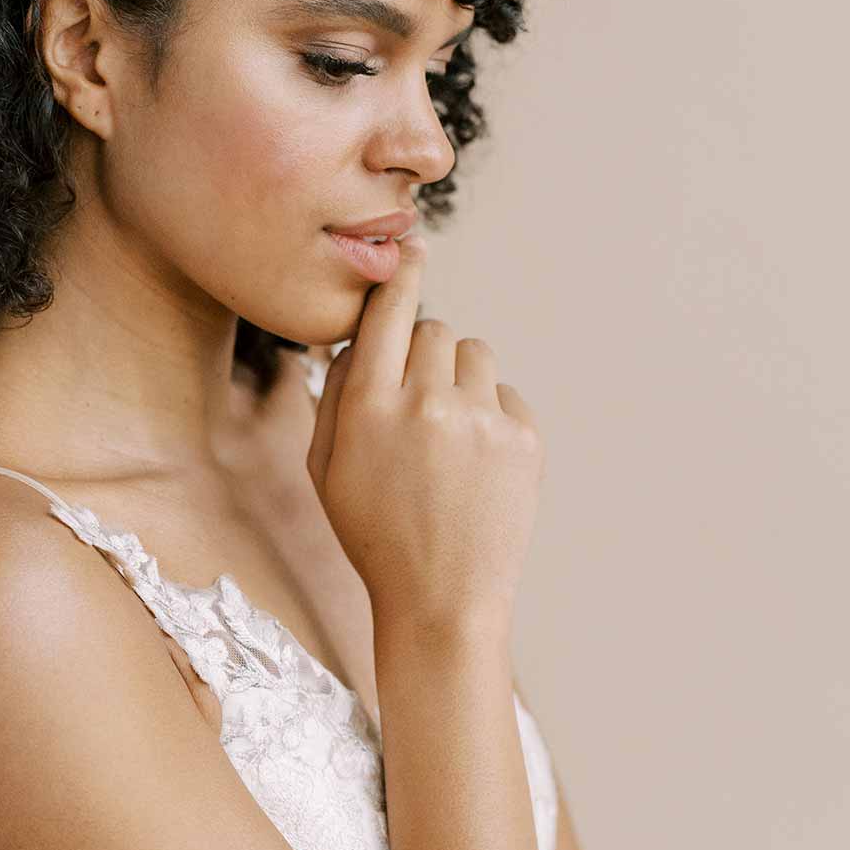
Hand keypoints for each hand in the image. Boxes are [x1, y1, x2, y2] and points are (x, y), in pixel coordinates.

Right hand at [308, 234, 543, 637]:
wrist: (443, 601)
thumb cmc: (374, 534)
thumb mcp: (326, 469)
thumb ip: (336, 396)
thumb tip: (359, 339)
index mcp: (368, 409)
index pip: (388, 313)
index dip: (402, 276)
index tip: (412, 249)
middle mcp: (425, 405)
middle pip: (433, 330)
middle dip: (423, 355)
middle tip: (416, 406)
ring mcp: (480, 421)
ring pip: (474, 354)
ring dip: (460, 379)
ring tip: (448, 435)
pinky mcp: (523, 440)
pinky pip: (505, 394)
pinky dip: (491, 416)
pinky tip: (475, 464)